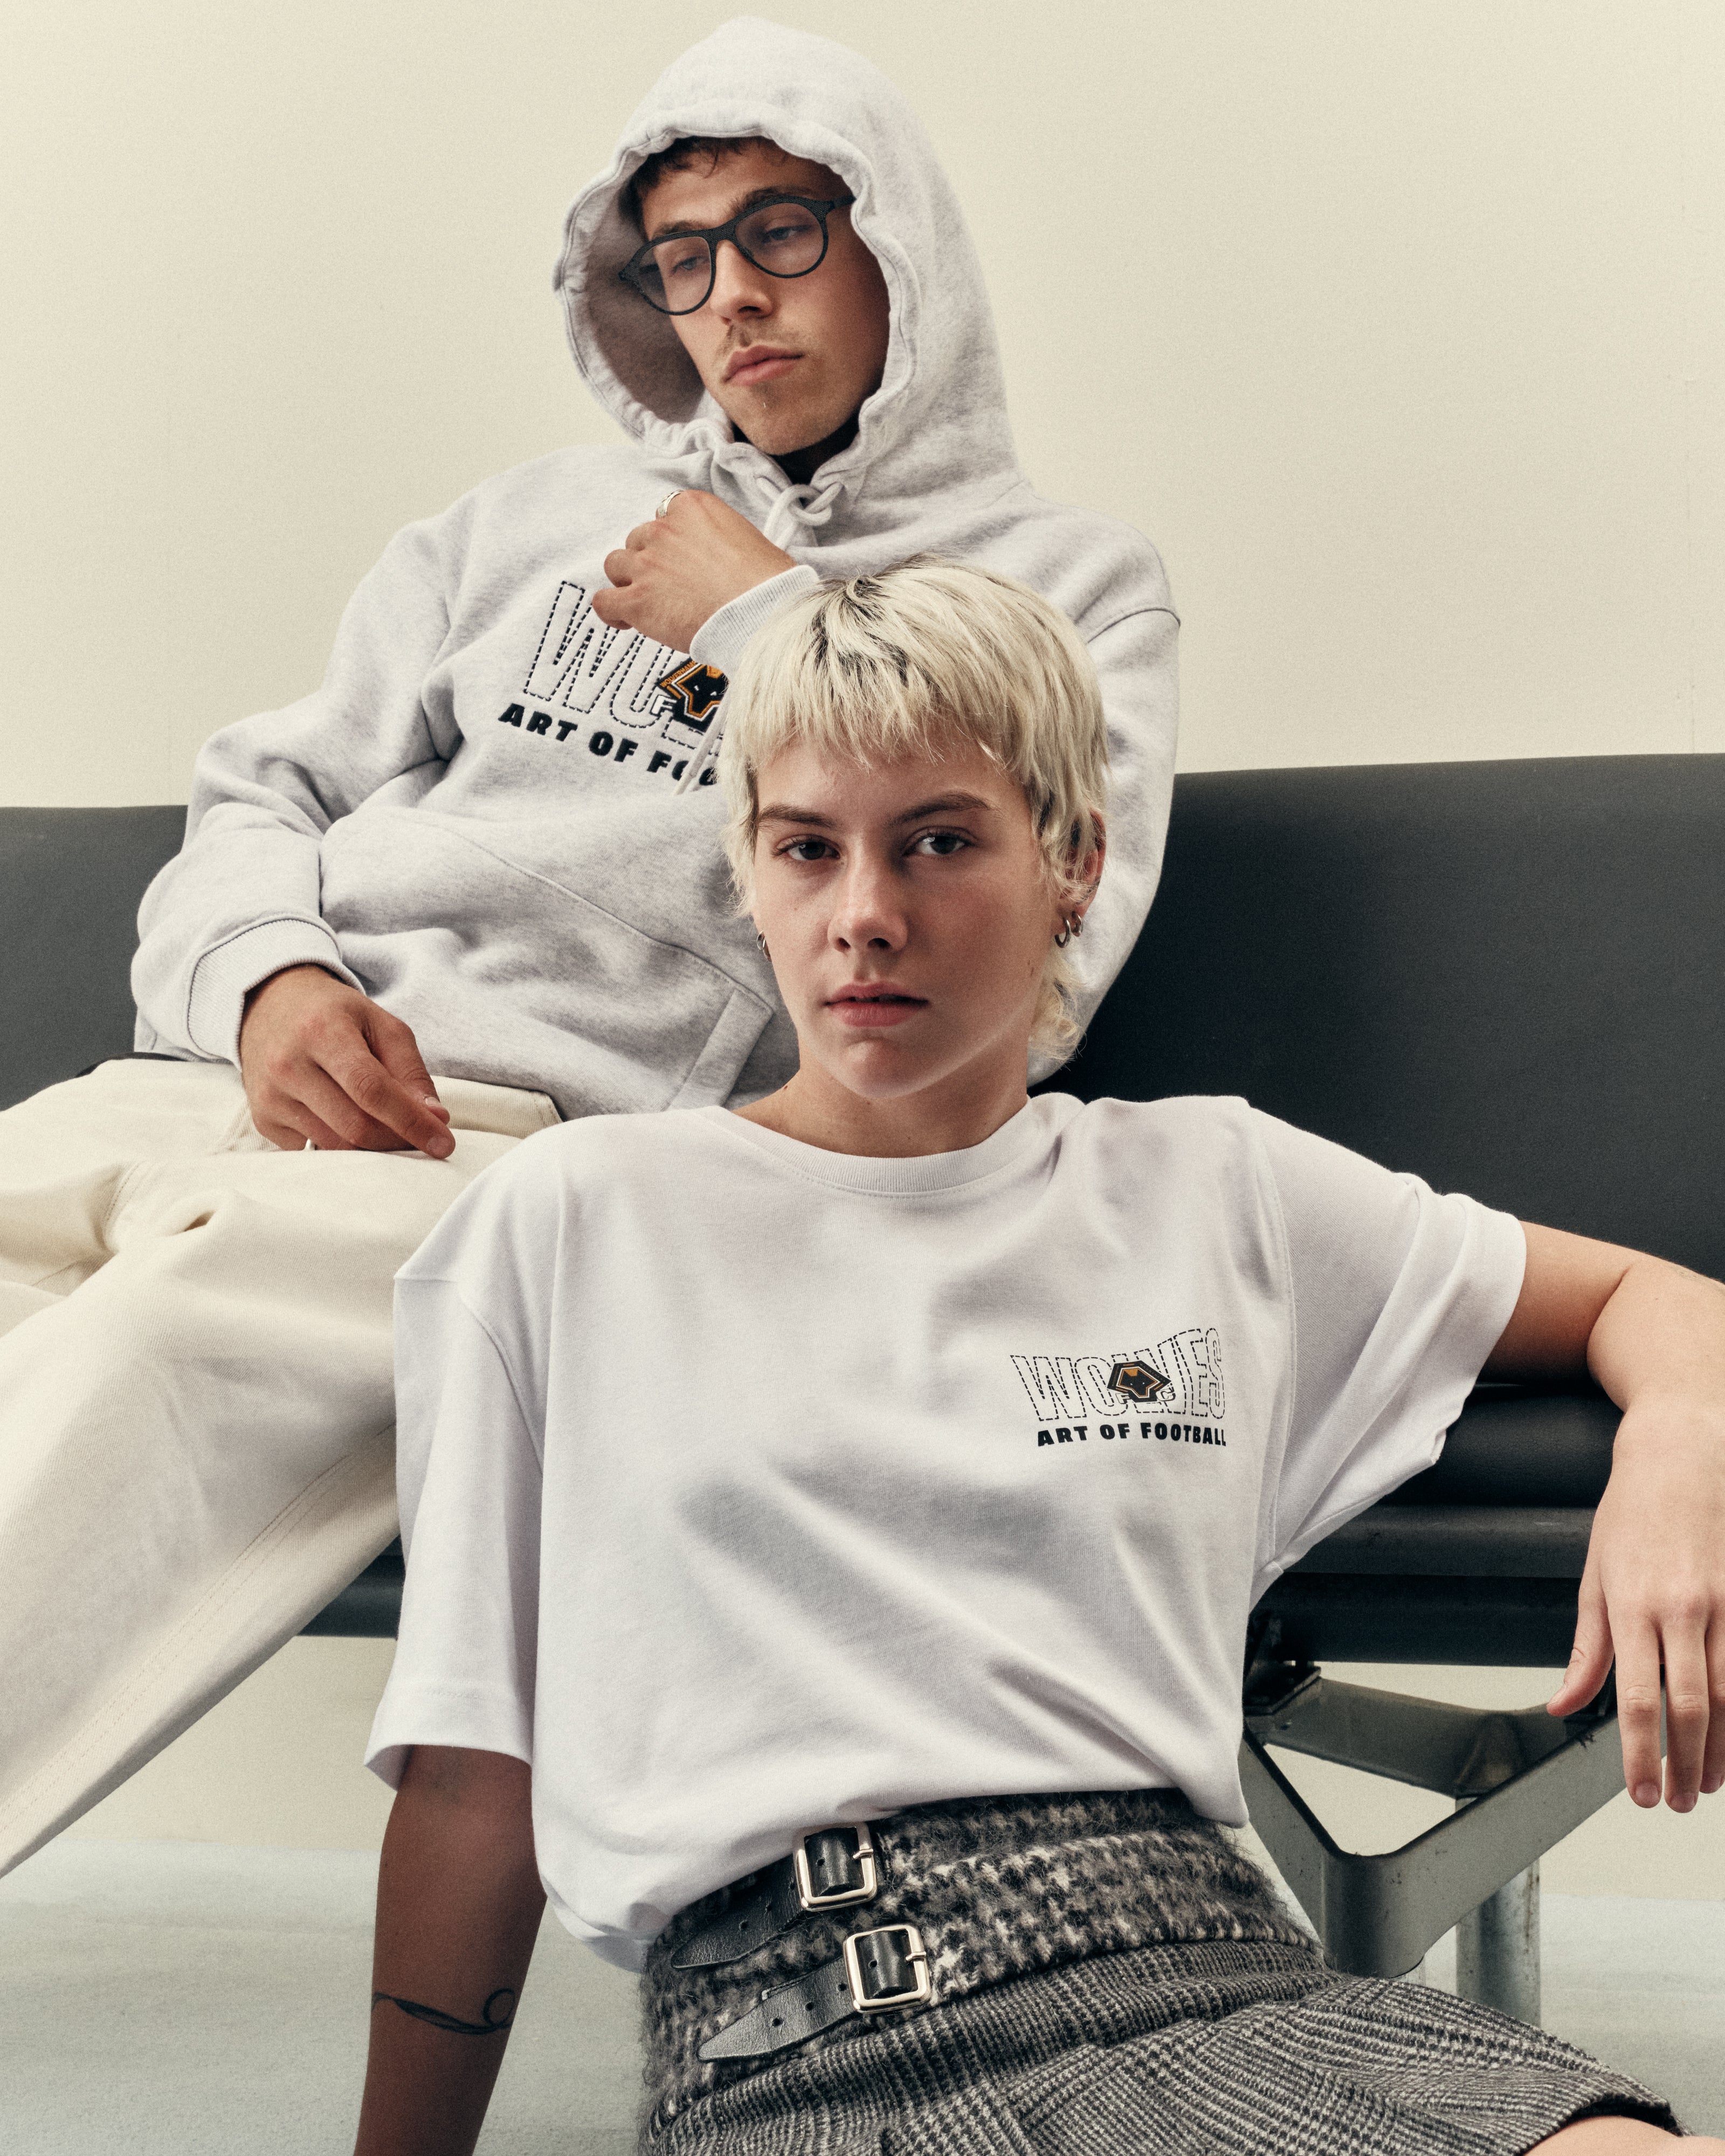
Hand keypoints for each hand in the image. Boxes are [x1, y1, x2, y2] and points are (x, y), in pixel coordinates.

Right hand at [239, 965, 453, 1157]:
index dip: (411, 1121)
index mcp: (322, 1032)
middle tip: (423, 1139)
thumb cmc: (333, 1015)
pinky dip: (343, 1145)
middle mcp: (288, 1065)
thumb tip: (435, 1118)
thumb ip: (410, 1071)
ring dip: (374, 1148)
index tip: (443, 1143)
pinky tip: (349, 1123)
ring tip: (390, 1129)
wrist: (270, 1006)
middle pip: (355, 1126)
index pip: (372, 1090)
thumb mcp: (380, 1024)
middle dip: (398, 1141)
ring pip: (336, 1146)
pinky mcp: (263, 1119)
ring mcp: (271, 1096)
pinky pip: (314, 1150)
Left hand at [591, 489, 792, 652]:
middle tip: (671, 586)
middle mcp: (664, 530)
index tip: (681, 559)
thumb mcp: (745, 538)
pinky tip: (625, 620)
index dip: (670, 541)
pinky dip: (610, 611)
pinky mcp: (637, 600)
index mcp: (691, 508)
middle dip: (650, 561)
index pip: (664, 515)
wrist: (763, 613)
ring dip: (628, 581)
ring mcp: (647, 564)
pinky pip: (604, 601)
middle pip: (638, 540)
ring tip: (648, 602)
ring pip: (616, 565)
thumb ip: (715, 537)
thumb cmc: (766, 582)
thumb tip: (710, 557)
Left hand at [1547, 1396, 1724, 1810]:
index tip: (1639, 1791)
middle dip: (1684, 1765)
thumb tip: (1564, 1703)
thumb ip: (1585, 1649)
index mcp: (1633, 1605)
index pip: (1639, 1698)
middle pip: (1690, 1707)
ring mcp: (1721, 1607)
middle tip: (1676, 1801)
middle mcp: (1682, 1610)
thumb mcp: (1592, 1576)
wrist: (1681, 1460)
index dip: (1641, 1754)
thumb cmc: (1631, 1513)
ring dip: (1717, 1749)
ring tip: (1706, 1784)